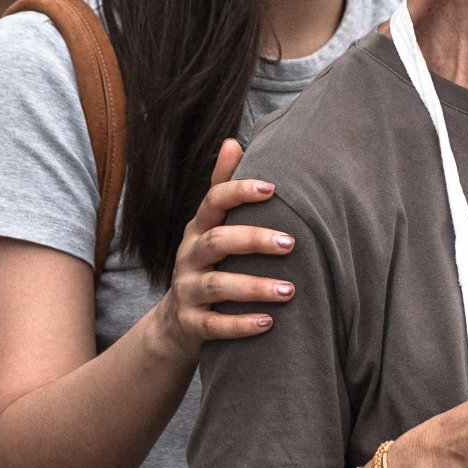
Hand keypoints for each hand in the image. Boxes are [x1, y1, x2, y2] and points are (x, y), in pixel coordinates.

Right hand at [156, 139, 295, 355]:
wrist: (176, 323)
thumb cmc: (208, 264)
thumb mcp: (211, 227)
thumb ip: (223, 188)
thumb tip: (232, 141)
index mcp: (199, 229)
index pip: (213, 202)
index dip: (239, 192)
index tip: (272, 188)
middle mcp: (189, 256)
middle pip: (217, 242)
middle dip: (253, 240)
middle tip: (291, 243)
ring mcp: (187, 291)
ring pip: (217, 287)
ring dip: (254, 287)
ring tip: (290, 290)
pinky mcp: (192, 324)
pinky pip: (214, 326)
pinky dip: (240, 325)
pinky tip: (269, 323)